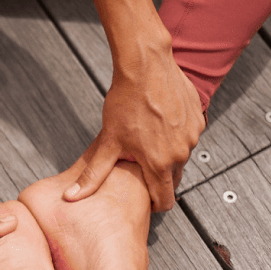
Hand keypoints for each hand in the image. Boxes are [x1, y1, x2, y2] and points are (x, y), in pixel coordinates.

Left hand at [63, 52, 205, 211]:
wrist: (145, 66)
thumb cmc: (126, 102)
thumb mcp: (108, 142)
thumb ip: (93, 175)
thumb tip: (72, 197)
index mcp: (160, 164)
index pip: (164, 200)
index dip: (153, 204)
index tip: (143, 199)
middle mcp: (181, 152)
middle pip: (173, 179)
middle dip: (158, 179)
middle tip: (140, 166)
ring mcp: (193, 135)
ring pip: (181, 157)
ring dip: (167, 155)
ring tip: (147, 141)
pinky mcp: (198, 118)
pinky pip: (188, 136)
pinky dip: (176, 136)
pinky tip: (159, 124)